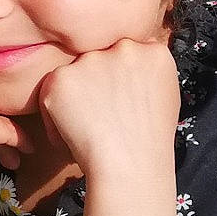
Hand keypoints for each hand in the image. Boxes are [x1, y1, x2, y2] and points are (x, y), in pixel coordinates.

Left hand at [33, 38, 180, 180]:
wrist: (129, 167)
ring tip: (89, 129)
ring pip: (75, 73)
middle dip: (96, 84)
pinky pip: (51, 91)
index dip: (119, 79)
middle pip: (100, 59)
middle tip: (102, 117)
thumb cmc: (148, 144)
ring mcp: (91, 60)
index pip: (129, 53)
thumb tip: (129, 68)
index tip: (119, 102)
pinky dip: (54, 115)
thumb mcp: (166, 99)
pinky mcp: (61, 77)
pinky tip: (72, 135)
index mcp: (154, 53)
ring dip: (76, 97)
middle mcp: (124, 48)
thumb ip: (147, 74)